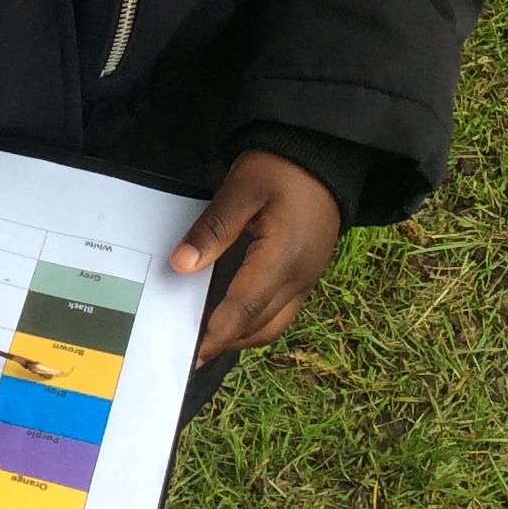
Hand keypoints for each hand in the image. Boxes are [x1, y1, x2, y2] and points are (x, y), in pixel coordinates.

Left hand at [171, 150, 342, 366]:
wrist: (326, 155)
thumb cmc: (282, 167)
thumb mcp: (242, 189)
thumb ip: (213, 229)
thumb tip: (182, 266)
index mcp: (282, 260)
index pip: (243, 310)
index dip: (215, 335)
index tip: (190, 353)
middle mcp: (299, 278)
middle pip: (258, 326)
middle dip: (225, 342)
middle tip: (190, 351)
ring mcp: (307, 277)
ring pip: (273, 323)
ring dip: (242, 335)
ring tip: (209, 338)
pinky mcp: (308, 272)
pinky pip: (282, 310)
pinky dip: (256, 321)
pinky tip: (233, 314)